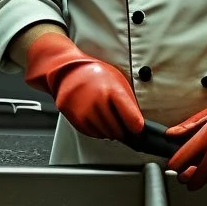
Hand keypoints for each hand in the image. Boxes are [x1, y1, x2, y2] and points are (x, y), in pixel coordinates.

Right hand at [23, 32, 143, 141]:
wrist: (68, 71)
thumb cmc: (95, 74)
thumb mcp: (117, 80)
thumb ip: (127, 101)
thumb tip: (137, 122)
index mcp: (112, 90)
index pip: (131, 117)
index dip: (136, 126)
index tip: (137, 128)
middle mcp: (98, 102)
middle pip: (118, 129)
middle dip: (122, 129)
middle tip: (122, 123)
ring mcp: (85, 112)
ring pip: (106, 134)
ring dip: (110, 131)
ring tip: (107, 118)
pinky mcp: (76, 119)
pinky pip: (93, 134)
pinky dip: (98, 130)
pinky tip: (97, 119)